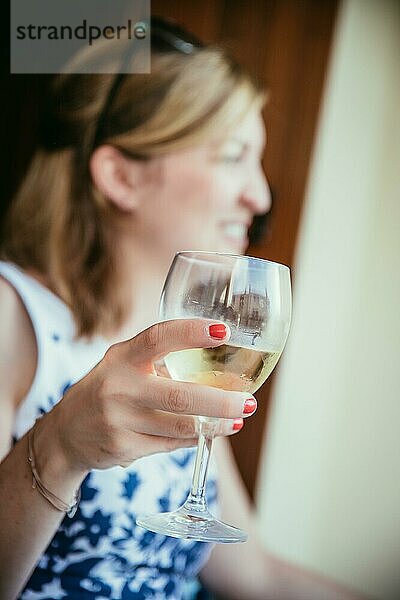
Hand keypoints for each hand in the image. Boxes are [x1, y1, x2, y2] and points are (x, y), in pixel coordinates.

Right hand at [46, 319, 256, 472]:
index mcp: (122, 357)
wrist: (66, 434)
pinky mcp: (123, 448)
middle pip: (179, 395)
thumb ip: (161, 362)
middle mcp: (119, 387)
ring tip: (237, 418)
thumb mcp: (125, 365)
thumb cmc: (109, 389)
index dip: (191, 333)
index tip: (223, 331)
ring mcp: (119, 421)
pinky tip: (209, 432)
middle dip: (221, 401)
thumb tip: (218, 368)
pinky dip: (195, 438)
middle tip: (249, 401)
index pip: (158, 338)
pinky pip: (171, 444)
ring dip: (215, 424)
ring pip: (180, 426)